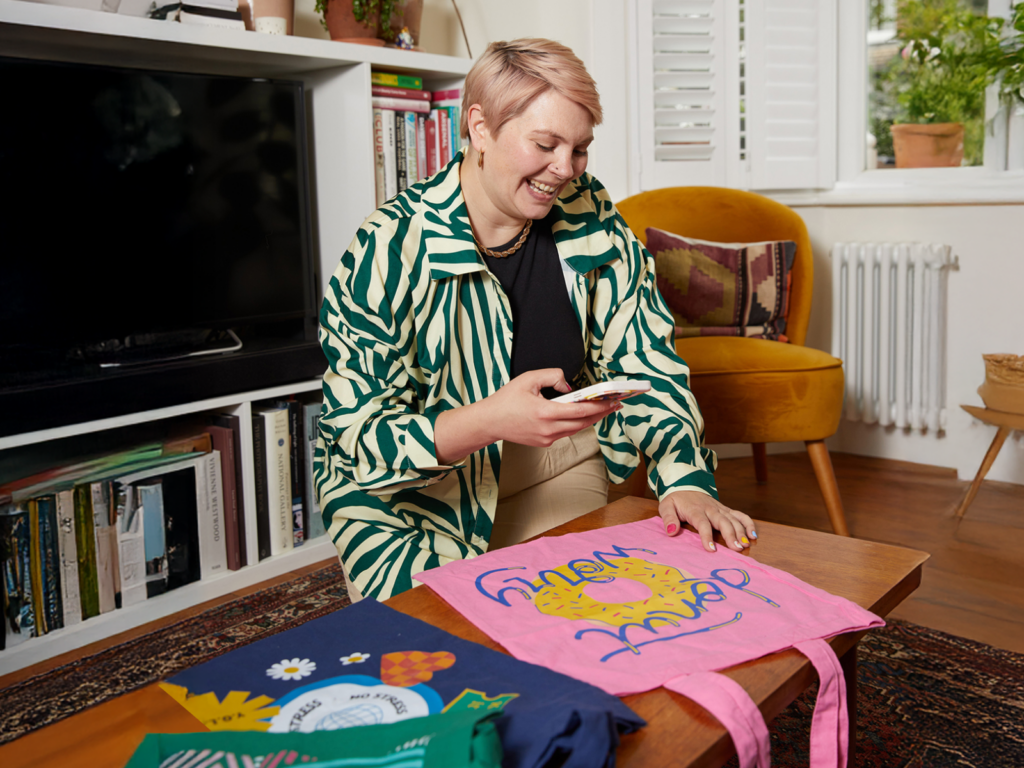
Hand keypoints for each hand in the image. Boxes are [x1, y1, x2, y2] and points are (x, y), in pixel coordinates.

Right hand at [484, 369, 620, 446]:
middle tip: (615, 404)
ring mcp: (546, 439)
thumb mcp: (528, 379)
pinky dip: (576, 424)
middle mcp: (548, 429)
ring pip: (576, 429)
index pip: (581, 411)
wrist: (490, 422)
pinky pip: (565, 432)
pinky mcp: (544, 443)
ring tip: (602, 409)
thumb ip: (553, 376)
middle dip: (601, 414)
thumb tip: (569, 386)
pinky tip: (581, 416)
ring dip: (590, 420)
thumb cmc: (506, 400)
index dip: (600, 407)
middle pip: (583, 423)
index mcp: (545, 413)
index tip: (613, 401)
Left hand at [657, 490, 756, 552]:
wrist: (685, 484)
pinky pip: (740, 515)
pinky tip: (753, 534)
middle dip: (731, 535)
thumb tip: (671, 532)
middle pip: (723, 521)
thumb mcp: (666, 506)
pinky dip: (748, 523)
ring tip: (746, 544)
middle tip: (737, 549)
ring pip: (733, 519)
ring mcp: (720, 508)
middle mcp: (710, 509)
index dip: (707, 536)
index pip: (702, 523)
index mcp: (695, 510)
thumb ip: (668, 519)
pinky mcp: (726, 509)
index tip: (711, 550)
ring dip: (741, 531)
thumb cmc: (676, 499)